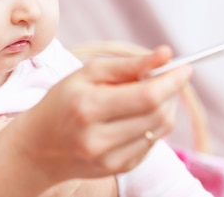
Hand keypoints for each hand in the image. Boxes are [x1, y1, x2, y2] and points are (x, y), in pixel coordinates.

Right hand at [3, 46, 191, 182]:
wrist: (38, 147)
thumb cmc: (62, 102)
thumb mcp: (87, 74)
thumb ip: (128, 65)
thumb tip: (165, 53)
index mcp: (88, 107)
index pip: (146, 96)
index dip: (172, 81)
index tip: (186, 67)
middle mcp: (99, 138)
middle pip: (158, 114)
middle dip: (170, 92)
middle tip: (164, 78)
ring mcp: (109, 159)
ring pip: (159, 130)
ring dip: (165, 107)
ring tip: (148, 94)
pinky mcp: (117, 170)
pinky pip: (151, 143)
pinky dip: (152, 125)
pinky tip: (135, 116)